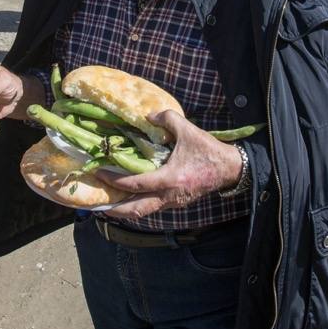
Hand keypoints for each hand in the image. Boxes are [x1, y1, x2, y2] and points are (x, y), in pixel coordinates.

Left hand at [98, 111, 242, 220]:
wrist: (230, 169)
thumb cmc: (208, 151)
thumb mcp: (188, 130)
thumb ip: (167, 119)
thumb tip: (149, 116)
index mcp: (170, 179)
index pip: (136, 184)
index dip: (114, 180)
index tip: (99, 173)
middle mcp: (169, 196)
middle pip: (136, 210)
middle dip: (115, 210)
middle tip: (97, 205)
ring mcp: (173, 202)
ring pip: (145, 212)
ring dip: (126, 210)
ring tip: (109, 205)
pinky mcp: (177, 202)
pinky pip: (153, 207)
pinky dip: (139, 205)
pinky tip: (131, 198)